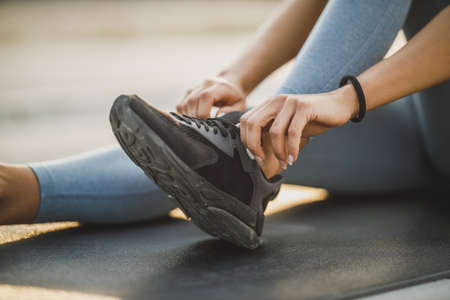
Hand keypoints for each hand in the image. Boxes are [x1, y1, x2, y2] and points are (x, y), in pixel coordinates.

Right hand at [176, 76, 246, 117]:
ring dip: (189, 118)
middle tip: (203, 127)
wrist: (228, 83)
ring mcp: (193, 87)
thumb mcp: (240, 105)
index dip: (203, 112)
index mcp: (218, 86)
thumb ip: (231, 112)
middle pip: (192, 101)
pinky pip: (180, 105)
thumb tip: (218, 116)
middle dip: (196, 118)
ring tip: (199, 124)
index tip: (207, 124)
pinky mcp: (187, 92)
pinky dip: (183, 115)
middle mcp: (203, 84)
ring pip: (184, 104)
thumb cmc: (234, 97)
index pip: (205, 96)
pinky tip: (192, 120)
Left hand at [239, 86, 357, 167]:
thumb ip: (271, 131)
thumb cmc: (311, 119)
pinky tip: (293, 158)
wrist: (339, 105)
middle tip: (261, 160)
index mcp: (269, 104)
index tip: (254, 156)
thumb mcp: (287, 125)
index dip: (245, 140)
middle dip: (254, 146)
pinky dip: (291, 149)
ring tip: (284, 163)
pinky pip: (292, 132)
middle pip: (253, 124)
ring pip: (274, 131)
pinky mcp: (304, 107)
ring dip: (278, 152)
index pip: (246, 120)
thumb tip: (254, 149)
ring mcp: (290, 102)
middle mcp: (276, 101)